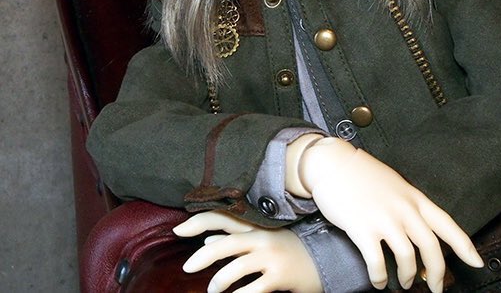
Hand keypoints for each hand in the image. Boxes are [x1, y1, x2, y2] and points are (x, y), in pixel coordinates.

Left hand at [174, 211, 322, 292]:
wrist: (320, 259)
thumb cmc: (286, 249)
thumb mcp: (262, 239)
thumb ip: (235, 238)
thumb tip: (208, 238)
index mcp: (255, 226)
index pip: (223, 218)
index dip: (199, 221)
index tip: (178, 229)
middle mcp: (261, 238)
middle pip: (226, 243)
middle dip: (203, 256)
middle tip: (187, 267)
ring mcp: (271, 257)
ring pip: (236, 268)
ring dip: (219, 282)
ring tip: (213, 290)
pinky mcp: (279, 276)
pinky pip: (252, 289)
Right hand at [295, 137, 482, 292]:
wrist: (333, 163)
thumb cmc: (361, 174)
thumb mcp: (393, 185)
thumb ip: (407, 205)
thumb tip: (418, 232)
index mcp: (413, 197)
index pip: (446, 224)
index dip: (465, 246)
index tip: (477, 263)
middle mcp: (403, 208)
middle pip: (431, 248)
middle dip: (438, 274)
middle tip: (437, 288)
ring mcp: (384, 219)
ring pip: (408, 258)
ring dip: (408, 277)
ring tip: (404, 283)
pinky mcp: (363, 228)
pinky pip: (378, 263)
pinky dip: (380, 278)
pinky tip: (378, 281)